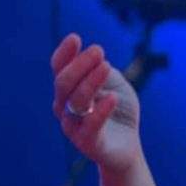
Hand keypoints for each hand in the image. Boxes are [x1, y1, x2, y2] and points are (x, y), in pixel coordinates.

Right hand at [50, 34, 141, 173]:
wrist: (126, 147)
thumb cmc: (118, 112)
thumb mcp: (115, 85)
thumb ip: (103, 72)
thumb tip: (95, 57)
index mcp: (68, 90)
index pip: (59, 68)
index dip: (64, 53)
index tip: (75, 38)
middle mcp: (64, 106)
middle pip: (64, 82)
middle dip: (80, 64)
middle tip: (98, 50)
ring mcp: (73, 125)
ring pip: (76, 100)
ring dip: (91, 81)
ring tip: (107, 66)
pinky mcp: (87, 142)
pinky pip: (91, 125)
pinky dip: (101, 110)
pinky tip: (113, 98)